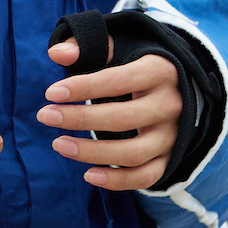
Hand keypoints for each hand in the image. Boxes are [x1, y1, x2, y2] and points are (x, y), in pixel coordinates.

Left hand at [38, 40, 180, 189]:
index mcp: (159, 72)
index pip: (119, 80)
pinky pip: (146, 176)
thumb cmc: (139, 66)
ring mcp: (172, 135)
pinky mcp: (170, 158)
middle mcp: (170, 105)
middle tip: (45, 116)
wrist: (182, 88)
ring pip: (133, 153)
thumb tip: (57, 54)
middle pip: (123, 119)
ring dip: (92, 153)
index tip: (51, 93)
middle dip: (80, 119)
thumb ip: (88, 46)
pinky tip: (88, 175)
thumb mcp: (122, 47)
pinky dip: (118, 181)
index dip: (83, 87)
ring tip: (58, 144)